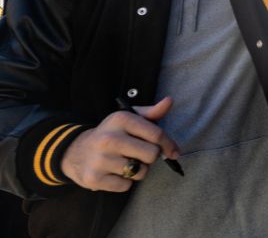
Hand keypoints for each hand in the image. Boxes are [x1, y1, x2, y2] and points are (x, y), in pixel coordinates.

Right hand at [61, 97, 179, 191]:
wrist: (76, 151)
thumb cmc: (112, 134)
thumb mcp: (129, 119)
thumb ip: (151, 112)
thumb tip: (169, 101)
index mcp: (121, 119)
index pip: (157, 134)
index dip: (169, 145)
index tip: (173, 152)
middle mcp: (109, 138)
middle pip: (152, 154)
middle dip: (151, 157)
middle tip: (140, 154)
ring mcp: (100, 159)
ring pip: (141, 172)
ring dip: (139, 170)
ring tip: (126, 162)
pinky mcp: (94, 178)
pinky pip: (126, 185)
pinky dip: (125, 182)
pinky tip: (114, 172)